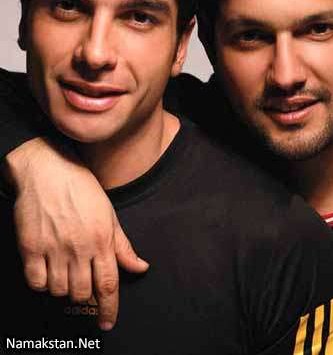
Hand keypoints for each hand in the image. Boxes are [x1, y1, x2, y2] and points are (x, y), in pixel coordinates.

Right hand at [4, 138, 148, 329]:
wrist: (49, 170)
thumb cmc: (82, 189)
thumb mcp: (110, 215)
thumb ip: (123, 246)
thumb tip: (140, 267)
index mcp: (102, 239)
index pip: (109, 284)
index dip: (111, 308)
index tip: (109, 322)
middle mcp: (79, 247)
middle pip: (83, 292)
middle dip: (86, 295)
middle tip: (84, 283)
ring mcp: (53, 248)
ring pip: (60, 290)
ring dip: (65, 288)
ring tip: (67, 271)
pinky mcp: (31, 247)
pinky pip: (36, 282)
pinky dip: (43, 283)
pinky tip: (48, 270)